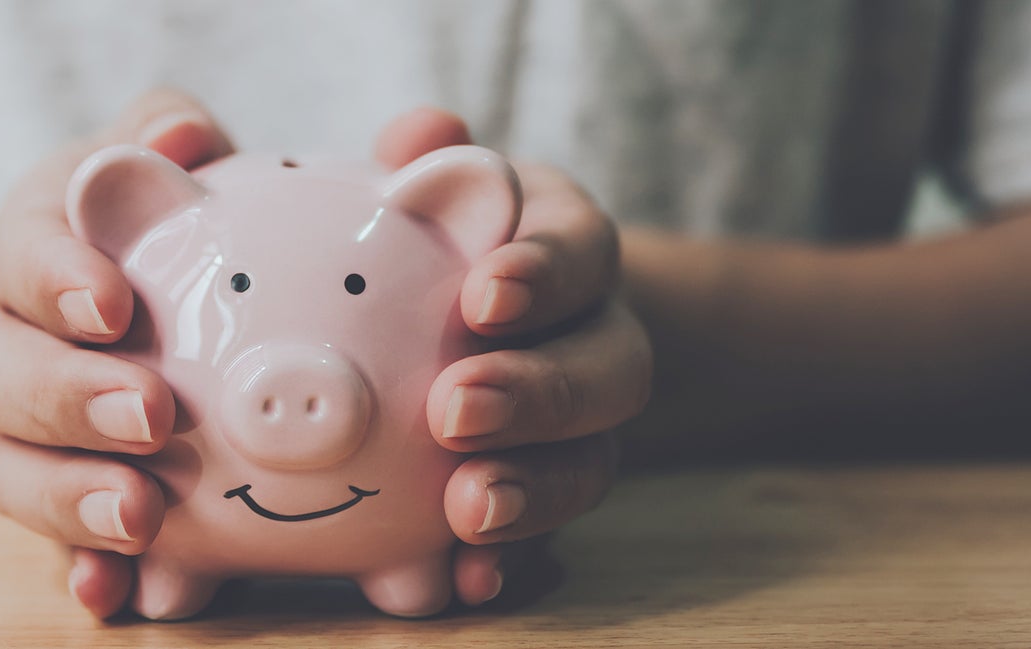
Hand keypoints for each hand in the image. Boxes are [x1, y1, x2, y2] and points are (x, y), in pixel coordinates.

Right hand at [0, 89, 233, 617]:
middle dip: (68, 398)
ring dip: (69, 498)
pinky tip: (114, 597)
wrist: (110, 308)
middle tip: (151, 415)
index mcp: (28, 249)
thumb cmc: (147, 219)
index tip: (113, 303)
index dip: (54, 279)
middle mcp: (3, 342)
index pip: (18, 254)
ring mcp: (19, 432)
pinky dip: (78, 572)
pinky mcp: (54, 499)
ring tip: (143, 516)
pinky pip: (50, 546)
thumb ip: (164, 131)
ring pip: (8, 470)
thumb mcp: (150, 160)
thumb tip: (178, 139)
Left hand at [385, 111, 649, 605]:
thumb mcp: (435, 188)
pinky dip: (516, 563)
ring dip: (535, 490)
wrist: (479, 322)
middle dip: (538, 393)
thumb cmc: (437, 239)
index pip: (581, 249)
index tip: (484, 295)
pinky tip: (470, 584)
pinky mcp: (551, 493)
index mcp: (567, 248)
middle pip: (608, 368)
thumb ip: (426, 160)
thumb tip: (423, 137)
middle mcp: (595, 336)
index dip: (544, 274)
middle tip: (456, 409)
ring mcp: (583, 428)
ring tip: (468, 510)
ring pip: (593, 462)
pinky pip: (551, 538)